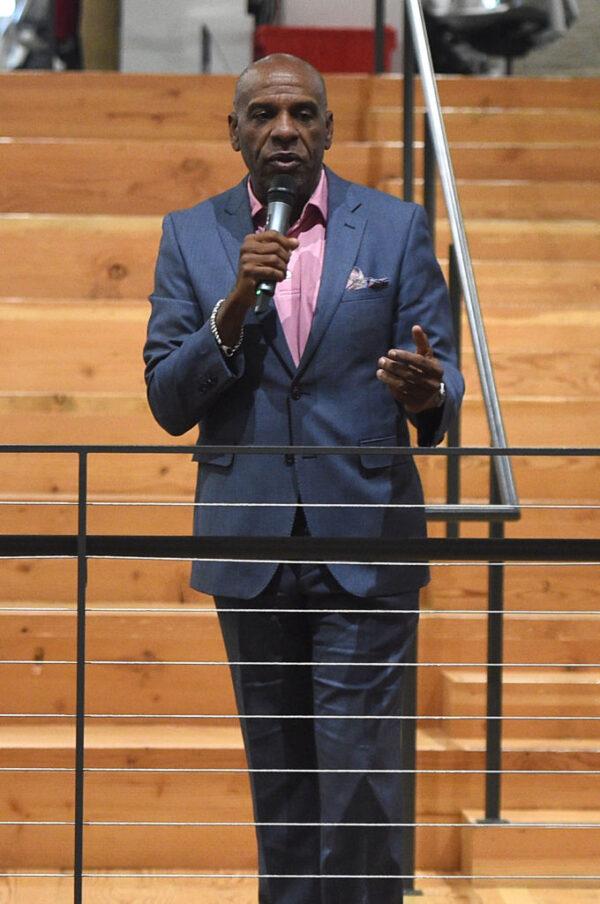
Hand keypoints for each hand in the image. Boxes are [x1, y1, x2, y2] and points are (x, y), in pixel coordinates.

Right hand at [215, 231, 298, 346]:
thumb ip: (279, 248)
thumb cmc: (257, 274)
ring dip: (283, 268)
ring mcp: (246, 259)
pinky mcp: (249, 271)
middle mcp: (246, 247)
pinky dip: (279, 275)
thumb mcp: (266, 258)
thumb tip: (295, 242)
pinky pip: (271, 271)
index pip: (272, 234)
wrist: (243, 293)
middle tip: (285, 265)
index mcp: (250, 240)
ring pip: (275, 259)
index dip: (286, 240)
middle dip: (285, 257)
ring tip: (282, 273)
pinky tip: (278, 279)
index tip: (294, 246)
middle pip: (275, 247)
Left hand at [376, 325, 443, 412]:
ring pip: (404, 386)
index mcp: (437, 370)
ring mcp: (425, 396)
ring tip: (379, 371)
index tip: (390, 352)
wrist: (432, 394)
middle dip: (393, 367)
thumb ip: (422, 342)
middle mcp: (433, 384)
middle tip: (381, 361)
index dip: (405, 356)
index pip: (420, 362)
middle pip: (410, 374)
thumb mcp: (426, 356)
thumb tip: (415, 327)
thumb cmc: (426, 369)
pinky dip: (392, 388)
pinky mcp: (417, 405)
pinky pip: (402, 396)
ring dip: (389, 378)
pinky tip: (385, 380)